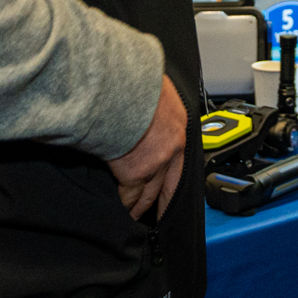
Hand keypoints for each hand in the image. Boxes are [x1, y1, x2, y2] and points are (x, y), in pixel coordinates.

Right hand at [107, 77, 186, 219]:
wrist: (118, 88)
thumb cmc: (131, 81)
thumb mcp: (153, 89)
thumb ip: (153, 103)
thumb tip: (146, 103)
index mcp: (178, 125)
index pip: (179, 157)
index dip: (174, 174)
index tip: (171, 185)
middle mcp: (172, 148)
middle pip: (170, 184)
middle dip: (165, 202)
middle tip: (163, 216)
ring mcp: (154, 163)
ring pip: (149, 193)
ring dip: (142, 206)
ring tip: (137, 215)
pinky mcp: (134, 173)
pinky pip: (129, 195)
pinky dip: (126, 203)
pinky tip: (123, 209)